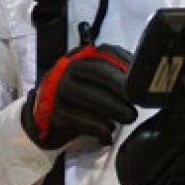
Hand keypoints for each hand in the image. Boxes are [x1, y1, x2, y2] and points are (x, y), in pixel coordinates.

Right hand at [22, 43, 136, 149]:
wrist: (43, 114)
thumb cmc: (76, 98)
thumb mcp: (93, 81)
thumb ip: (114, 77)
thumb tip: (141, 84)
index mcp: (81, 57)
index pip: (106, 55)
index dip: (125, 68)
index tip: (139, 83)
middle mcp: (67, 69)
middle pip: (97, 73)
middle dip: (120, 88)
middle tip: (136, 104)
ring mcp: (57, 89)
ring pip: (86, 95)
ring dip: (112, 108)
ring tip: (128, 118)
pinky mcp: (53, 112)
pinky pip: (75, 117)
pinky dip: (95, 125)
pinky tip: (107, 130)